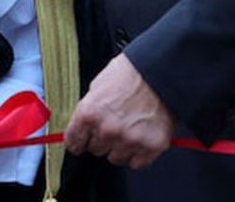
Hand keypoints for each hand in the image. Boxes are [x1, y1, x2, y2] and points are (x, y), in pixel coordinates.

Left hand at [64, 53, 174, 168]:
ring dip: (120, 147)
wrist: (161, 71)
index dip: (77, 141)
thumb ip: (89, 111)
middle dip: (101, 139)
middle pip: (95, 150)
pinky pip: (137, 163)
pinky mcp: (151, 147)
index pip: (73, 142)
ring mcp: (129, 140)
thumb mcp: (97, 87)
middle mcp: (107, 130)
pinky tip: (140, 137)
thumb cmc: (130, 73)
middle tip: (113, 125)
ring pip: (115, 158)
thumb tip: (82, 126)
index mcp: (89, 113)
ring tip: (129, 129)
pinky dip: (138, 154)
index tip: (80, 142)